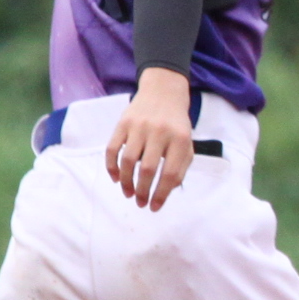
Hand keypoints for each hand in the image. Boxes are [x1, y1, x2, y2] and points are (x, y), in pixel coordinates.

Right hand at [104, 70, 196, 208]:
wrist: (163, 92)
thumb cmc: (176, 124)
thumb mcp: (186, 144)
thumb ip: (180, 167)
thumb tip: (165, 191)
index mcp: (180, 139)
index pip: (169, 173)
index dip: (161, 194)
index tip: (154, 207)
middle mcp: (159, 132)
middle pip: (147, 169)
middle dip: (142, 191)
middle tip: (139, 203)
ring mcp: (139, 126)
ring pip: (128, 161)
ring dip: (126, 182)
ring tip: (128, 193)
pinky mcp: (122, 123)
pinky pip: (112, 149)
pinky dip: (112, 166)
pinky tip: (116, 178)